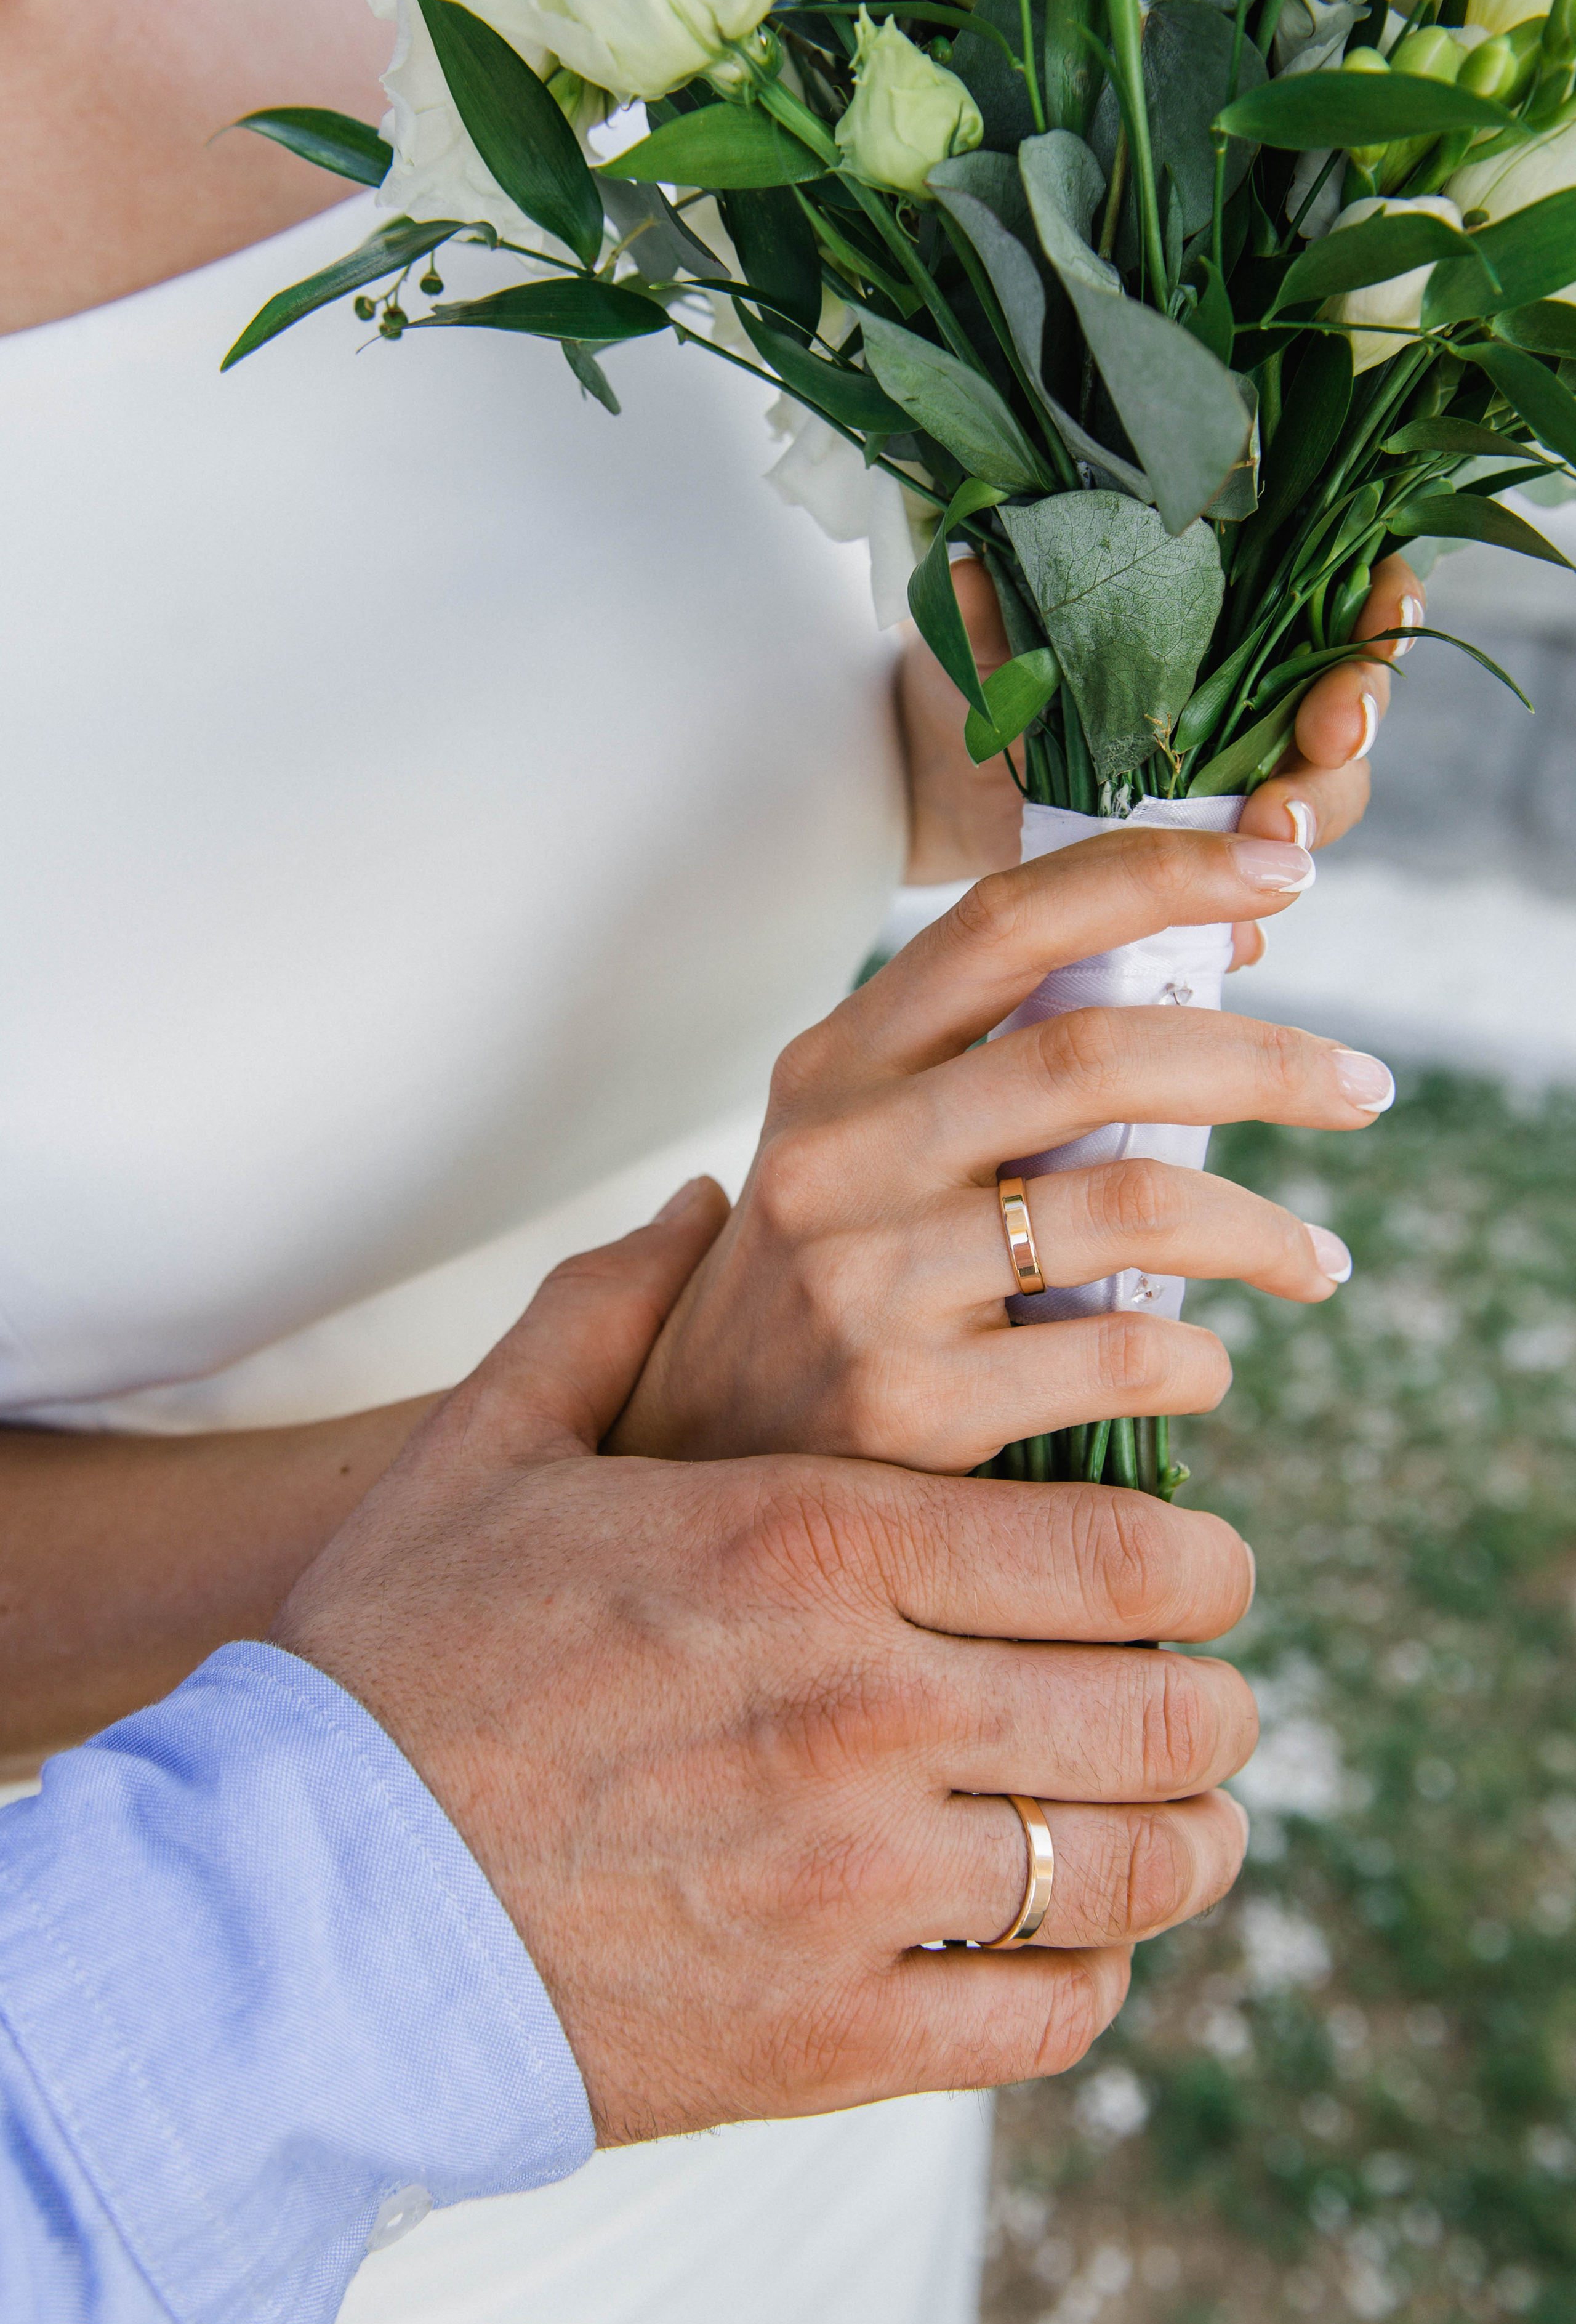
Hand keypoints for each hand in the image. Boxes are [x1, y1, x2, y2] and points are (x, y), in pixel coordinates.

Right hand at [275, 1202, 1257, 2144]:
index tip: (1199, 1569)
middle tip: (1201, 1693)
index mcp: (807, 1544)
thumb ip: (609, 1306)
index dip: (1202, 1563)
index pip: (1124, 1553)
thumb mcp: (491, 1447)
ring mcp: (850, 1884)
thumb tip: (693, 1201)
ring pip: (1133, 1868)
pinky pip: (1046, 2016)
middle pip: (1164, 1709)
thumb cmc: (395, 1662)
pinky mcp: (826, 2038)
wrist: (288, 1907)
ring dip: (1185, 1839)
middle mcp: (859, 1709)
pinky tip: (1063, 1940)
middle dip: (1213, 1698)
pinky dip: (1088, 1978)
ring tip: (1178, 1819)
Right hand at [613, 830, 1393, 1470]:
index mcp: (834, 1065)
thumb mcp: (863, 1147)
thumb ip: (1001, 1063)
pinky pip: (1119, 1356)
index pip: (1005, 919)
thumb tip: (1222, 957)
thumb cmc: (820, 1282)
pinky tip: (1204, 1364)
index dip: (1155, 872)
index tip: (1281, 865)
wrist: (687, 1458)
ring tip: (1318, 1259)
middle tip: (1365, 1085)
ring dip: (1265, 1228)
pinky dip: (1197, 1357)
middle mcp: (839, 1153)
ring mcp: (866, 1279)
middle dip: (1265, 1058)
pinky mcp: (908, 1406)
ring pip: (1133, 1206)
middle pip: (1092, 1052)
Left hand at [897, 552, 1423, 897]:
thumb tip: (969, 572)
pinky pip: (1244, 907)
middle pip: (1344, 720)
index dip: (1383, 606)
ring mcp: (1227, 794)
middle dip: (1341, 744)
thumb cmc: (973, 680)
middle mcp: (1246, 707)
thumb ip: (984, 608)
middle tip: (1298, 776)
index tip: (1384, 623)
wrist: (935, 778)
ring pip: (1311, 812)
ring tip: (1268, 842)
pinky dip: (1240, 924)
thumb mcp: (973, 637)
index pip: (1341, 599)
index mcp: (1222, 623)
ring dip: (1302, 833)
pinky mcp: (1194, 874)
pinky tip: (1225, 938)